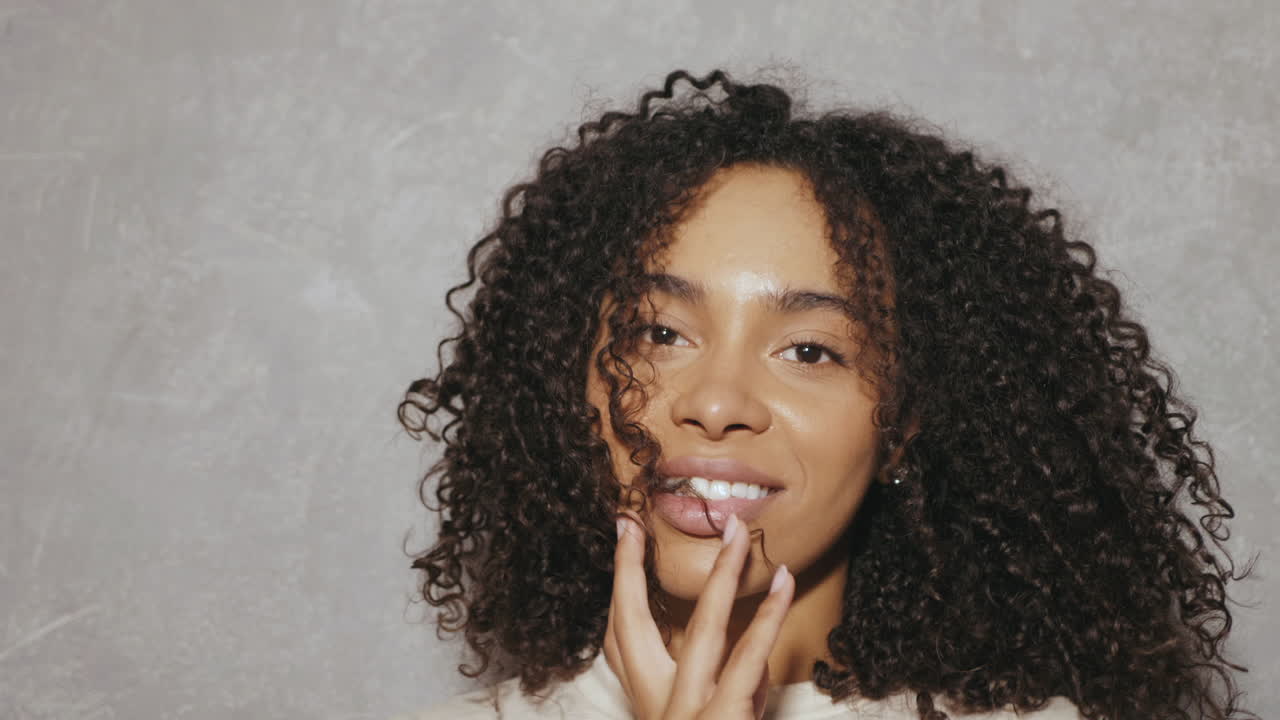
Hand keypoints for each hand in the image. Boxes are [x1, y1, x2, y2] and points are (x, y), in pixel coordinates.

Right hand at [604, 513, 794, 719]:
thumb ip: (729, 695)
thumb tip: (756, 665)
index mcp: (648, 707)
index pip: (621, 642)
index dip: (621, 587)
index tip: (623, 533)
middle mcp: (658, 709)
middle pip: (632, 628)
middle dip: (631, 569)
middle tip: (632, 519)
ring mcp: (686, 713)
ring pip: (704, 628)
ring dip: (724, 572)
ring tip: (738, 532)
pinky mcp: (722, 718)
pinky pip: (749, 657)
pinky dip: (770, 616)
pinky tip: (784, 582)